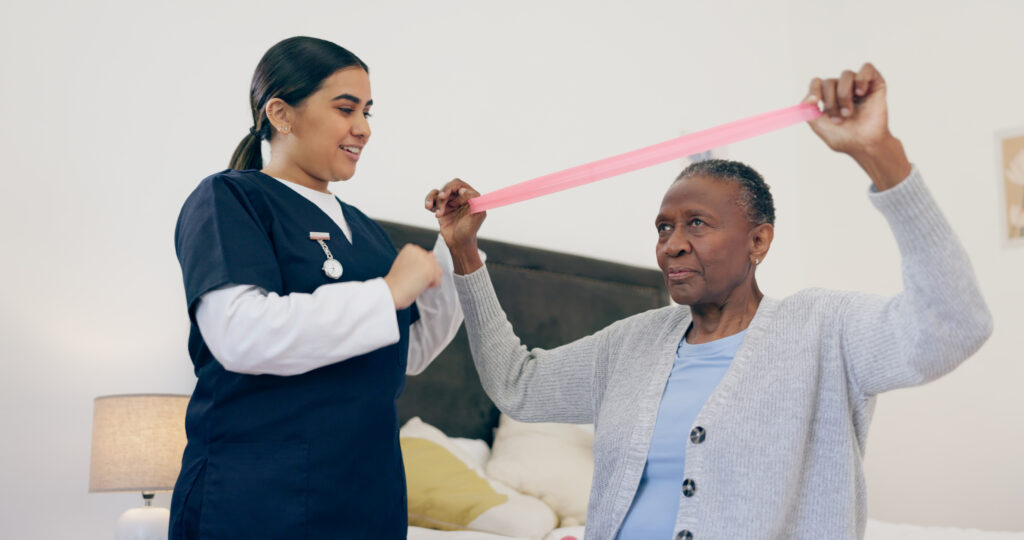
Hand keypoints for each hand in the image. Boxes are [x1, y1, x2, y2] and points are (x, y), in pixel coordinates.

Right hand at [384, 244, 441, 309]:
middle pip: (433, 263)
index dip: (421, 268)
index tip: (410, 272)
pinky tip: (418, 285)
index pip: (426, 257)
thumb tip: (432, 254)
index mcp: (411, 248)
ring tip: (415, 282)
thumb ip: (420, 258)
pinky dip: (430, 287)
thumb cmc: (396, 281)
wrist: (391, 291)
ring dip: (429, 280)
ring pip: (437, 272)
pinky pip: (438, 281)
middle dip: (426, 273)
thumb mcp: (407, 265)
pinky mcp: (430, 270)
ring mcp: (425, 260)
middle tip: (413, 278)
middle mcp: (418, 250)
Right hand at [425, 179, 486, 273]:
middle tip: (440, 200)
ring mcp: (450, 203)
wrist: (458, 243)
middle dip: (442, 194)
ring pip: (438, 192)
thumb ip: (474, 200)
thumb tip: (463, 190)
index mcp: (471, 196)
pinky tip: (429, 208)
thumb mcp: (477, 215)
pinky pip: (432, 199)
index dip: (451, 188)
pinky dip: (429, 201)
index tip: (446, 197)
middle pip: (447, 187)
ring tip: (430, 208)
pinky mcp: (441, 208)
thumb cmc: (469, 230)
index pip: (459, 184)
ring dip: (433, 198)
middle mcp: (460, 197)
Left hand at [804, 63, 911, 189]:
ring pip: (846, 74)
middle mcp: (843, 89)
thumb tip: (807, 99)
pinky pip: (866, 68)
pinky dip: (861, 79)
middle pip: (829, 81)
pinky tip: (860, 93)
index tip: (814, 102)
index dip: (813, 90)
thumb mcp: (820, 126)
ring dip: (844, 95)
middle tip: (838, 119)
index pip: (817, 83)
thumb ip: (808, 112)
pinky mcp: (875, 84)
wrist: (865, 145)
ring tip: (848, 113)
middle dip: (830, 101)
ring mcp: (859, 85)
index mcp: (829, 97)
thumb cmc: (844, 137)